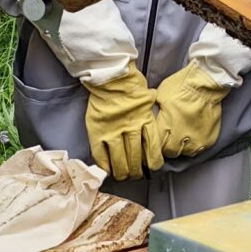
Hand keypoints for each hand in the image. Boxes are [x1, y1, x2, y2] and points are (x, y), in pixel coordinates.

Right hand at [84, 65, 164, 179]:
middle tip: (135, 175)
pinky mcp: (98, 131)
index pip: (152, 148)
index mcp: (145, 120)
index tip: (151, 167)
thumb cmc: (131, 85)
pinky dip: (105, 165)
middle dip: (136, 171)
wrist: (111, 76)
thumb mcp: (148, 99)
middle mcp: (131, 127)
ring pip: (120, 159)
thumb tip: (152, 131)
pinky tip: (108, 171)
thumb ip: (149, 116)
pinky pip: (101, 154)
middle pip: (135, 157)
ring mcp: (113, 130)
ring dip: (123, 172)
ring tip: (123, 176)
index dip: (152, 162)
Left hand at [154, 60, 231, 159]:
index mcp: (165, 126)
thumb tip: (147, 120)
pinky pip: (199, 150)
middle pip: (169, 153)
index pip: (155, 147)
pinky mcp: (209, 139)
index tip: (152, 143)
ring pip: (185, 153)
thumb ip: (154, 113)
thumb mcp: (159, 96)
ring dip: (180, 148)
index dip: (152, 146)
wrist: (206, 83)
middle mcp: (181, 137)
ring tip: (179, 139)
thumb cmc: (181, 86)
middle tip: (166, 140)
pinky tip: (191, 137)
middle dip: (166, 148)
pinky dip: (193, 146)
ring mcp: (196, 139)